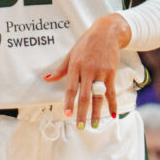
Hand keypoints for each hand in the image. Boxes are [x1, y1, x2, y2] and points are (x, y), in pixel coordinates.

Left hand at [45, 12, 131, 127]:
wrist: (107, 32)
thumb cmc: (86, 44)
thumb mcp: (71, 53)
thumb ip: (61, 69)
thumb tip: (47, 79)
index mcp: (75, 66)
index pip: (71, 88)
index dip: (69, 102)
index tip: (67, 114)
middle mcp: (88, 70)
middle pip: (85, 95)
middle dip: (82, 112)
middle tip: (80, 126)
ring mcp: (101, 72)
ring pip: (98, 96)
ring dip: (96, 112)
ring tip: (93, 125)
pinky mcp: (111, 72)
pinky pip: (111, 91)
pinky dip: (113, 104)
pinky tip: (113, 115)